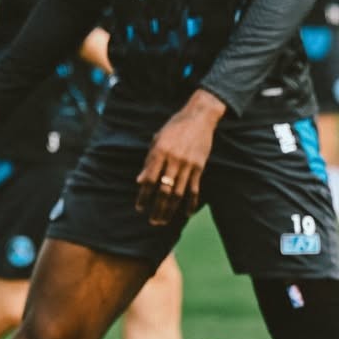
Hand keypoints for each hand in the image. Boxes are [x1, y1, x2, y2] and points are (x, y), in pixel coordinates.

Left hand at [135, 89, 225, 223]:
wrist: (199, 117)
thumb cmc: (174, 127)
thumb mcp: (157, 140)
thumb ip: (149, 161)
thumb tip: (140, 181)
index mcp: (160, 153)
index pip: (150, 180)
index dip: (144, 196)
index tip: (139, 208)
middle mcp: (174, 160)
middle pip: (164, 190)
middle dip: (157, 208)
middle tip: (152, 221)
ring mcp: (188, 165)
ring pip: (179, 193)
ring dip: (171, 209)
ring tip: (164, 221)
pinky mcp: (199, 167)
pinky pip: (194, 188)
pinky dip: (191, 202)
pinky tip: (186, 214)